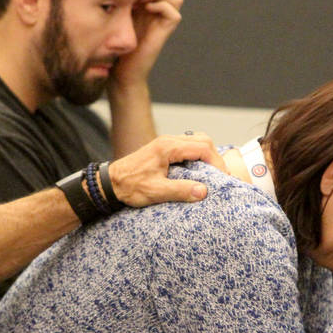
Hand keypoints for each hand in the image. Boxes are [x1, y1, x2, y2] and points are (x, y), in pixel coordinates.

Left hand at [106, 132, 226, 205]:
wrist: (109, 183)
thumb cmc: (129, 186)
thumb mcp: (155, 192)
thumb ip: (180, 190)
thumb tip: (204, 191)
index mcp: (168, 147)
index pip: (203, 147)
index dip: (217, 162)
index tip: (223, 178)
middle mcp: (168, 140)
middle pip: (203, 140)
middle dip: (215, 157)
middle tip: (220, 176)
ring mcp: (166, 143)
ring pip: (196, 141)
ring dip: (207, 156)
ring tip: (211, 174)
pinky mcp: (164, 149)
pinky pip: (188, 146)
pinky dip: (198, 156)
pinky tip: (198, 171)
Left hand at [111, 0, 182, 88]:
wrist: (121, 70)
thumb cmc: (113, 45)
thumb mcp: (116, 14)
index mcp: (147, 6)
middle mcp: (157, 13)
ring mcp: (162, 22)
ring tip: (141, 1)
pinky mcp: (165, 32)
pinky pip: (174, 12)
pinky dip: (161, 7)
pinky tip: (145, 10)